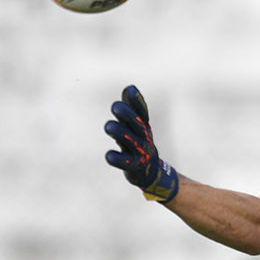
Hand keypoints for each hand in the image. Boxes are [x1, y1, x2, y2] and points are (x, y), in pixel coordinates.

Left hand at [104, 85, 178, 201]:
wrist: (150, 171)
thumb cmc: (137, 143)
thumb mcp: (135, 126)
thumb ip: (131, 108)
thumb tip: (129, 87)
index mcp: (142, 126)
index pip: (142, 111)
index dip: (137, 101)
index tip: (129, 90)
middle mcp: (142, 137)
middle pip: (137, 124)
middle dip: (127, 115)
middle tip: (115, 107)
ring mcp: (140, 152)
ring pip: (130, 141)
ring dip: (120, 133)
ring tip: (109, 126)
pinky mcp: (134, 166)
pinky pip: (125, 162)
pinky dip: (117, 159)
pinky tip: (109, 155)